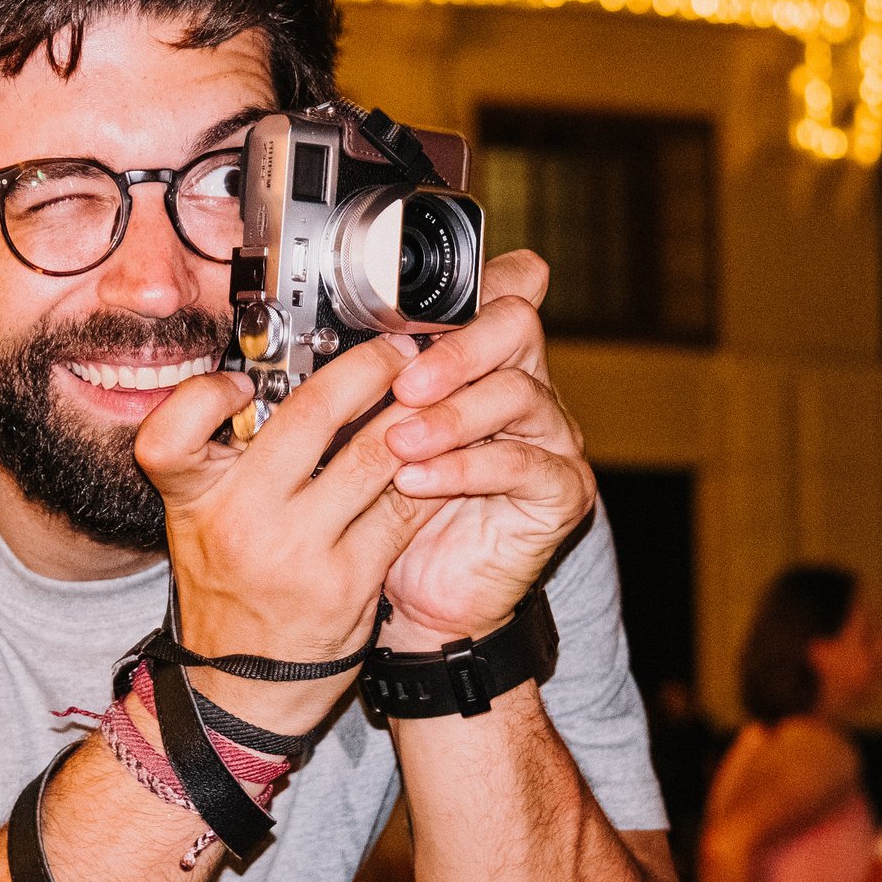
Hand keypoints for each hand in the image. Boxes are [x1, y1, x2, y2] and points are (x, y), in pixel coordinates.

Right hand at [136, 335, 442, 736]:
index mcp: (193, 499)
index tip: (243, 378)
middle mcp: (239, 520)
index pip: (172, 431)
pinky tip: (445, 454)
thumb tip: (276, 378)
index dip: (207, 394)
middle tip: (396, 349)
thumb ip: (226, 457)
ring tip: (433, 390)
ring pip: (371, 456)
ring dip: (411, 414)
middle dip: (365, 370)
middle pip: (309, 418)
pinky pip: (401, 509)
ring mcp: (297, 552)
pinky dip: (429, 474)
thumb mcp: (199, 521)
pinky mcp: (348, 582)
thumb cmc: (227, 590)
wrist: (241, 692)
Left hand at [374, 251, 596, 649]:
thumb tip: (318, 336)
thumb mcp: (364, 437)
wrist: (418, 594)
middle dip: (454, 350)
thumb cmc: (390, 507)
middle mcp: (525, 383)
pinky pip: (523, 464)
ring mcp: (551, 435)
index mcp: (483, 356)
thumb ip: (360, 386)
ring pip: (517, 394)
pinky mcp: (562, 489)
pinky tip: (418, 480)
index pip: (498, 290)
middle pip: (515, 325)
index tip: (406, 310)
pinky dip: (465, 469)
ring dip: (451, 415)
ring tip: (398, 444)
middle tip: (404, 384)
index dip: (467, 287)